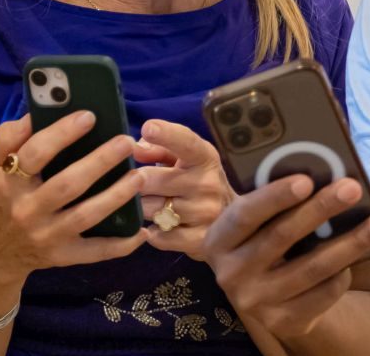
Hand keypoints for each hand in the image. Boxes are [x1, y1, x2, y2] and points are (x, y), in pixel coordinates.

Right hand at [0, 114, 148, 291]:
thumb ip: (7, 137)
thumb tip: (36, 114)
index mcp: (9, 182)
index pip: (36, 154)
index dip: (62, 133)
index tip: (89, 116)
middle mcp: (27, 211)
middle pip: (68, 184)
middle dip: (100, 161)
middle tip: (126, 142)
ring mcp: (47, 236)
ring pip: (86, 216)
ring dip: (116, 196)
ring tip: (139, 175)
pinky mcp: (62, 256)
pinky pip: (95, 252)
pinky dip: (121, 245)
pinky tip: (142, 230)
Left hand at [133, 119, 233, 258]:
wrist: (234, 223)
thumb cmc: (197, 182)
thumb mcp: (183, 159)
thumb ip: (157, 148)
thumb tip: (135, 149)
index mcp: (204, 157)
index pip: (186, 142)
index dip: (166, 134)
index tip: (148, 127)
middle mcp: (208, 183)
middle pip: (149, 180)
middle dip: (136, 183)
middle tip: (138, 186)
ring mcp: (205, 214)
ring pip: (149, 210)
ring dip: (143, 209)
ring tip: (153, 206)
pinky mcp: (199, 241)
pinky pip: (158, 237)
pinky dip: (153, 233)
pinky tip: (161, 226)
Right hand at [200, 174, 369, 340]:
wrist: (260, 293)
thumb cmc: (261, 238)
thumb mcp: (253, 221)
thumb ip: (269, 198)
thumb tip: (316, 170)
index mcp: (219, 240)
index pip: (245, 214)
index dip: (274, 196)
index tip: (306, 180)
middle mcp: (231, 273)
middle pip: (282, 236)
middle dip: (321, 209)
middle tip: (352, 187)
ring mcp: (256, 301)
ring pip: (312, 268)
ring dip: (351, 242)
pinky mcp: (282, 322)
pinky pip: (323, 294)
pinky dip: (343, 273)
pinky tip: (357, 257)